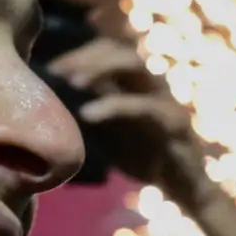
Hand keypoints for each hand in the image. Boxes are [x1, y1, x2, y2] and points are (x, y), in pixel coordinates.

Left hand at [46, 38, 213, 206]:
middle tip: (56, 71)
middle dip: (87, 55)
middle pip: (122, 49)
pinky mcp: (174, 121)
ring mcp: (165, 98)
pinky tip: (87, 115)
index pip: (112, 48)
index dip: (82, 50)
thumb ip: (94, 107)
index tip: (51, 67)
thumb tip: (56, 94)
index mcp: (137, 83)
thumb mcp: (112, 129)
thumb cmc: (146, 156)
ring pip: (136, 64)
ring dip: (101, 67)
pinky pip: (142, 105)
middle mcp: (153, 83)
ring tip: (72, 83)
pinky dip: (113, 106)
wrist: (184, 187)